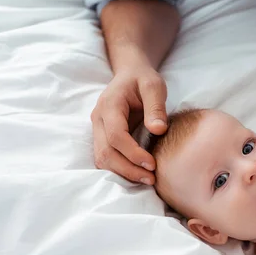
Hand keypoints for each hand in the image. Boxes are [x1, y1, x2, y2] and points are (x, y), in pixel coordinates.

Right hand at [90, 46, 168, 184]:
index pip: (116, 136)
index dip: (133, 153)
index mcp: (109, 105)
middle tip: (151, 179)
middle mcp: (98, 120)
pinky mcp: (102, 138)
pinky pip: (106, 159)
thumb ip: (156, 107)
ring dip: (123, 173)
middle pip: (105, 153)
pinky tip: (138, 174)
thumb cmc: (142, 79)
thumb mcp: (154, 85)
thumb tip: (158, 130)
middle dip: (128, 169)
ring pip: (102, 159)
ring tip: (147, 179)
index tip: (153, 164)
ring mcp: (98, 130)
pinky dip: (120, 170)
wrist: (129, 74)